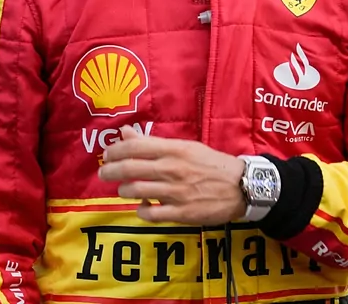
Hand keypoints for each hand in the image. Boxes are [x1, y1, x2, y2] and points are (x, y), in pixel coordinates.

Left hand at [98, 126, 246, 224]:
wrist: (241, 187)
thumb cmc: (212, 164)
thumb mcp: (187, 148)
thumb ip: (154, 143)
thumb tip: (126, 133)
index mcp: (175, 150)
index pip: (136, 146)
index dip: (115, 150)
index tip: (108, 154)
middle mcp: (173, 169)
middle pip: (129, 168)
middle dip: (110, 170)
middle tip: (105, 173)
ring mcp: (175, 192)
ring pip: (134, 191)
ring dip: (124, 190)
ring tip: (126, 189)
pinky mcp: (180, 213)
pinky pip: (148, 214)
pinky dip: (141, 210)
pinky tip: (144, 206)